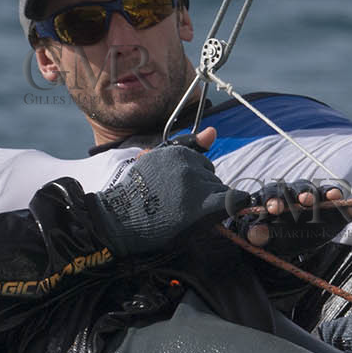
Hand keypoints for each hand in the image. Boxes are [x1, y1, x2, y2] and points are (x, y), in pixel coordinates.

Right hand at [87, 128, 240, 256]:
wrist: (119, 221)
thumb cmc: (136, 194)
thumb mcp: (156, 161)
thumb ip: (187, 147)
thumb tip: (214, 131)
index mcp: (178, 152)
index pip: (203, 164)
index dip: (196, 180)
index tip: (182, 193)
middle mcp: (188, 165)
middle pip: (212, 178)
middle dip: (203, 191)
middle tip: (181, 205)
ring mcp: (195, 185)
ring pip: (221, 191)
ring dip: (210, 203)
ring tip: (187, 214)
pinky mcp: (200, 207)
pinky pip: (232, 201)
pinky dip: (232, 206)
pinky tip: (220, 213)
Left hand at [241, 180, 351, 248]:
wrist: (292, 241)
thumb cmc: (275, 235)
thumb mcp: (265, 238)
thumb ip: (259, 236)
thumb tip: (254, 234)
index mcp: (276, 196)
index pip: (273, 192)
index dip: (273, 199)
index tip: (274, 209)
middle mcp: (297, 193)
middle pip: (300, 188)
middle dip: (303, 193)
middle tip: (305, 201)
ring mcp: (318, 198)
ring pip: (322, 191)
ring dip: (328, 193)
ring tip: (334, 198)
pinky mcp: (334, 209)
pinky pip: (343, 205)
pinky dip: (348, 207)